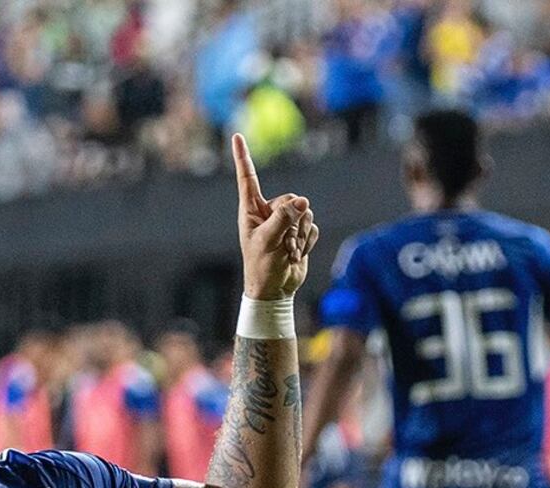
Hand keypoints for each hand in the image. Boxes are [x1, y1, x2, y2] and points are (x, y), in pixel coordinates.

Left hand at [232, 133, 318, 299]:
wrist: (276, 290)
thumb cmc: (262, 267)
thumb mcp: (269, 241)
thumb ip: (284, 219)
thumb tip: (302, 201)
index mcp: (251, 211)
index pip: (248, 178)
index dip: (243, 157)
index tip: (236, 136)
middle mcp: (267, 212)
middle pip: (291, 199)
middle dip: (293, 223)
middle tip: (284, 244)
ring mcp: (285, 221)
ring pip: (305, 213)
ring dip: (301, 235)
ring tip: (289, 251)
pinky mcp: (300, 232)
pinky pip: (313, 227)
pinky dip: (308, 241)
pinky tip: (297, 254)